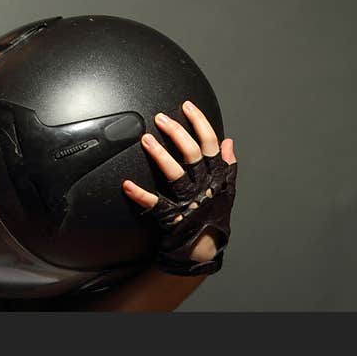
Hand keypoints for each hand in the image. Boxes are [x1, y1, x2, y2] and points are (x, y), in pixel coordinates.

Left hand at [122, 100, 237, 275]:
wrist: (204, 249)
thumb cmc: (214, 215)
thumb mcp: (226, 190)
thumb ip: (228, 166)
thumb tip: (229, 142)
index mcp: (216, 177)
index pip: (211, 144)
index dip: (200, 123)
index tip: (187, 106)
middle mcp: (203, 187)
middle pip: (192, 154)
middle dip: (177, 133)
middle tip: (161, 118)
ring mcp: (188, 202)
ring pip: (175, 175)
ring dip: (160, 156)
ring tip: (146, 140)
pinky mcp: (172, 217)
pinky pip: (155, 204)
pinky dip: (141, 195)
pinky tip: (127, 184)